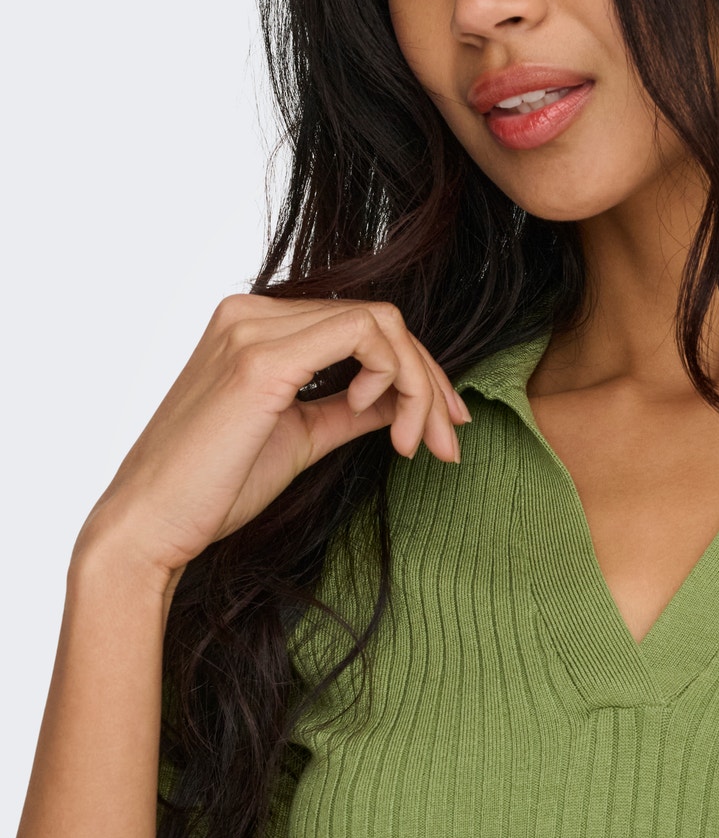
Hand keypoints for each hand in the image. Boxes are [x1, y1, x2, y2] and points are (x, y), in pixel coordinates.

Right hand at [75, 293, 471, 585]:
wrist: (150, 524)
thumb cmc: (212, 488)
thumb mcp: (301, 438)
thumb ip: (349, 411)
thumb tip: (401, 404)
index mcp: (254, 325)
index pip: (362, 325)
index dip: (417, 372)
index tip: (439, 430)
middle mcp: (252, 313)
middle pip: (380, 320)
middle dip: (430, 382)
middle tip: (449, 441)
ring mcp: (253, 330)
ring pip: (381, 324)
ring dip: (420, 386)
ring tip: (415, 445)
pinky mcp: (261, 361)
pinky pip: (363, 337)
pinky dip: (394, 379)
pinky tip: (384, 425)